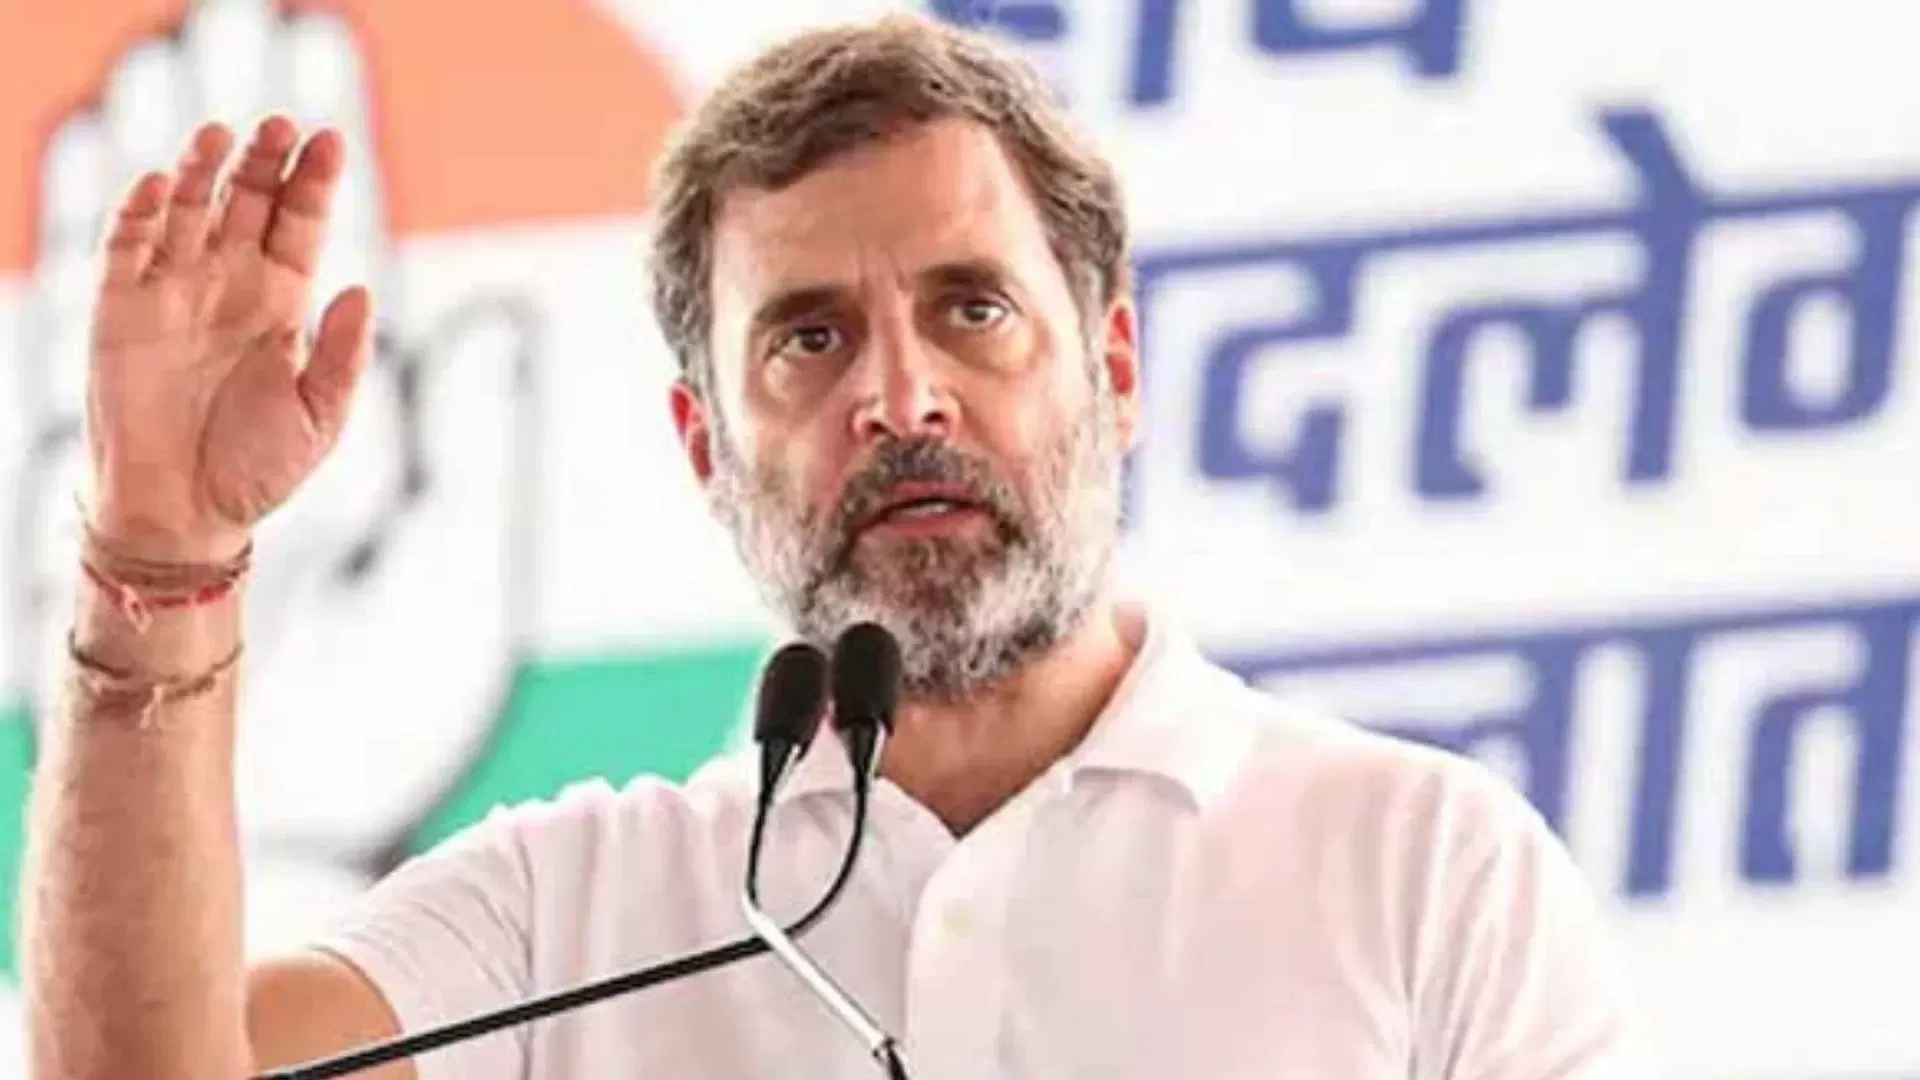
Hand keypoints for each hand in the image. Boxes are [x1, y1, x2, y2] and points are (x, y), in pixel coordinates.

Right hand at [87, 115, 372, 561]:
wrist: (185, 513)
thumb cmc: (259, 469)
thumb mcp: (320, 416)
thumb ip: (341, 354)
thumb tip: (361, 289)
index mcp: (283, 303)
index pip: (300, 224)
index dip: (314, 182)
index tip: (332, 140)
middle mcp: (229, 285)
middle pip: (247, 202)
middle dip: (263, 161)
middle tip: (280, 122)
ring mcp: (173, 291)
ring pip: (186, 209)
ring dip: (200, 170)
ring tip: (221, 133)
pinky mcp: (120, 308)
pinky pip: (126, 246)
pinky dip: (138, 212)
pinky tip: (158, 183)